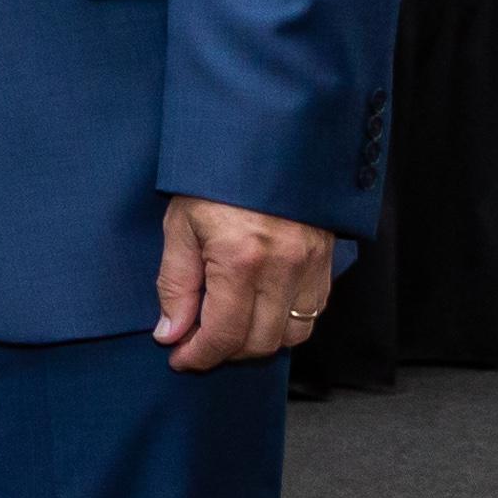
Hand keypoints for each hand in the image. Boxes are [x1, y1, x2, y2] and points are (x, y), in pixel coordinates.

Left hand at [155, 195, 338, 371]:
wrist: (267, 138)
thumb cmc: (216, 177)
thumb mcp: (180, 224)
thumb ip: (176, 284)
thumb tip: (170, 333)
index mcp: (241, 259)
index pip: (224, 334)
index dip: (199, 356)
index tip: (180, 359)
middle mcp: (283, 268)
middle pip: (260, 342)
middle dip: (226, 353)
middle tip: (198, 345)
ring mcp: (311, 265)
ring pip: (293, 335)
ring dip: (259, 342)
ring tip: (228, 329)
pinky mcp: (327, 260)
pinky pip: (313, 311)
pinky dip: (286, 323)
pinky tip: (260, 311)